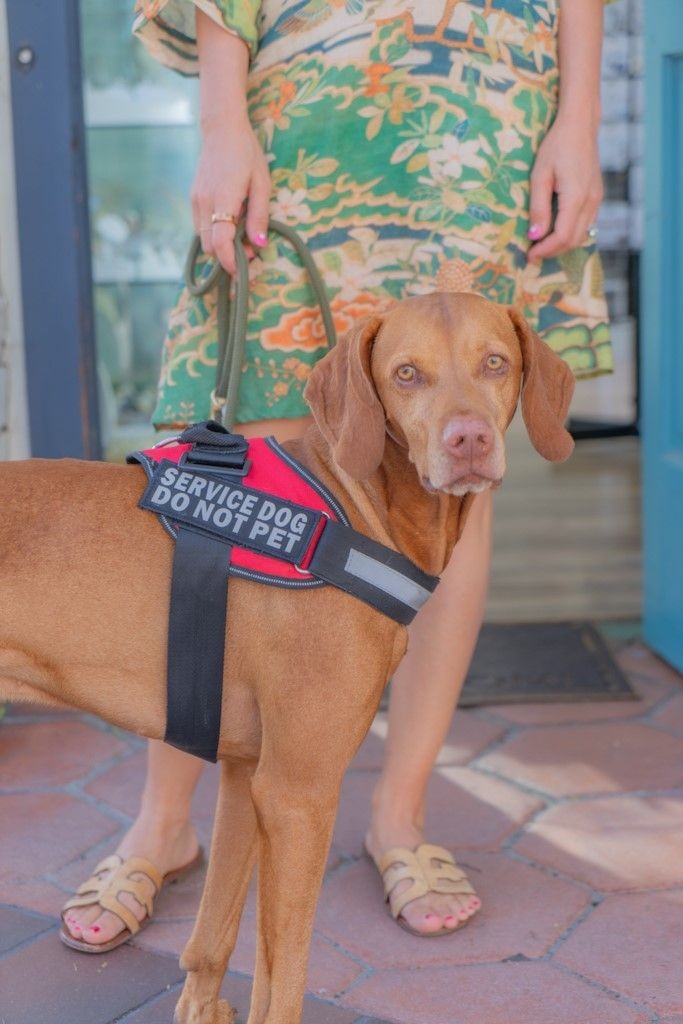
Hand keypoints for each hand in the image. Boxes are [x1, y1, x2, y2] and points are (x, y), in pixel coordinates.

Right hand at [191, 115, 270, 274]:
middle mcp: (204, 202)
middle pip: (210, 246)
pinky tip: (231, 223)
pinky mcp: (194, 199)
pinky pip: (201, 227)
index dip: (229, 261)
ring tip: (242, 235)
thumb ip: (259, 216)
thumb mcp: (262, 184)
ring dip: (221, 245)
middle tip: (250, 249)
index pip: (220, 241)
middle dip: (227, 256)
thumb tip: (259, 245)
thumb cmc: (247, 154)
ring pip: (203, 239)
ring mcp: (196, 200)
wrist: (221, 129)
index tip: (241, 271)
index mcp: (223, 198)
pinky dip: (214, 233)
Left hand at [527, 115, 602, 263]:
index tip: (529, 255)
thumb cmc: (556, 146)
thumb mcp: (539, 176)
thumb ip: (538, 208)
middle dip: (553, 251)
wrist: (580, 125)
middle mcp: (591, 201)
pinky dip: (571, 233)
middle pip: (574, 240)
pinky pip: (586, 224)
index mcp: (577, 197)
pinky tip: (554, 230)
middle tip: (532, 252)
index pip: (563, 236)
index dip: (546, 250)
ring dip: (562, 244)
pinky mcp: (596, 196)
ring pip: (582, 234)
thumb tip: (534, 236)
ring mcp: (597, 199)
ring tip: (541, 244)